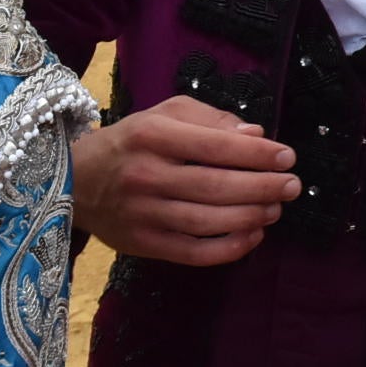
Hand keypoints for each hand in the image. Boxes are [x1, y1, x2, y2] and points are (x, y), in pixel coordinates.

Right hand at [69, 95, 299, 265]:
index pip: (216, 146)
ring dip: (251, 216)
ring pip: (208, 221)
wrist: (73, 181)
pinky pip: (193, 252)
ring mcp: (142, 213)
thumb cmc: (130, 142)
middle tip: (292, 186)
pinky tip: (253, 236)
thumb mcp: (164, 114)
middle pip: (216, 186)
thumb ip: (211, 120)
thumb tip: (255, 136)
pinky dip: (229, 248)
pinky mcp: (142, 244)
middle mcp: (146, 175)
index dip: (258, 154)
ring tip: (276, 208)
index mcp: (152, 135)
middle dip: (263, 187)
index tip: (287, 157)